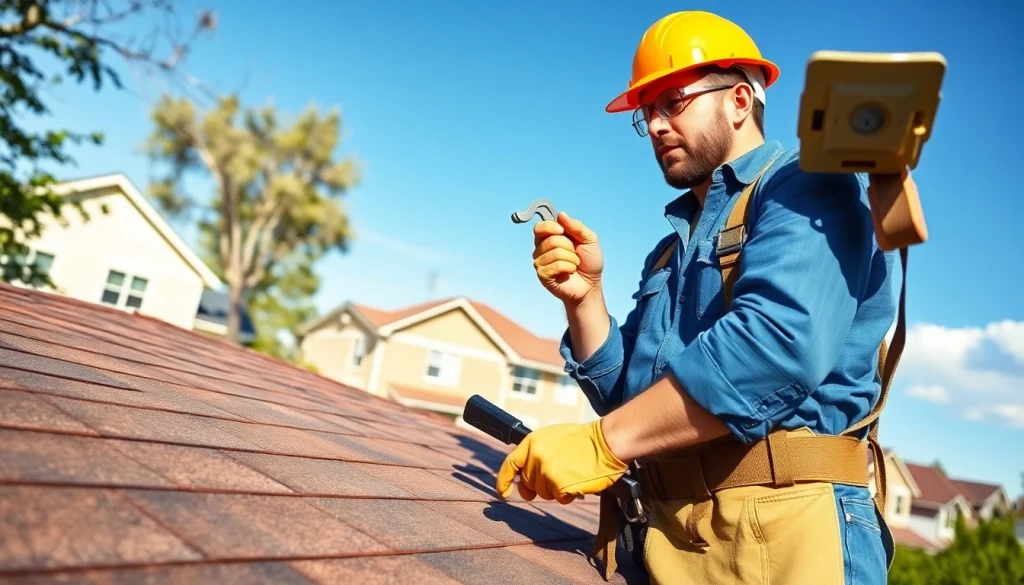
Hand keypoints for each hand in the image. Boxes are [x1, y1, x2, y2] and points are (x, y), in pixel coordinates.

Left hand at [495, 420, 627, 503]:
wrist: (606, 442)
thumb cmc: (583, 441)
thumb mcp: (553, 439)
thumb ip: (535, 456)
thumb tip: (525, 485)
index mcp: (532, 442)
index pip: (510, 464)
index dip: (503, 481)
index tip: (503, 493)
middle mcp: (536, 457)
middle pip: (529, 482)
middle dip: (542, 484)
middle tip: (562, 473)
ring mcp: (546, 472)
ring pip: (544, 493)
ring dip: (557, 489)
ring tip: (573, 472)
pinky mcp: (559, 485)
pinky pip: (559, 498)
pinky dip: (569, 495)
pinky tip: (579, 481)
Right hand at [532, 212, 603, 305]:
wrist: (591, 284)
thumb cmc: (589, 262)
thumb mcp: (590, 239)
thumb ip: (577, 226)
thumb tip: (561, 215)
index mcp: (550, 237)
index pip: (540, 227)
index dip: (550, 226)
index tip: (562, 230)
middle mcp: (542, 249)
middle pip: (550, 239)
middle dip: (569, 246)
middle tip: (575, 254)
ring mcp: (541, 262)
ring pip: (555, 253)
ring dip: (571, 259)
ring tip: (574, 264)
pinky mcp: (543, 275)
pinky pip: (555, 265)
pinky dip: (568, 268)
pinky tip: (570, 272)